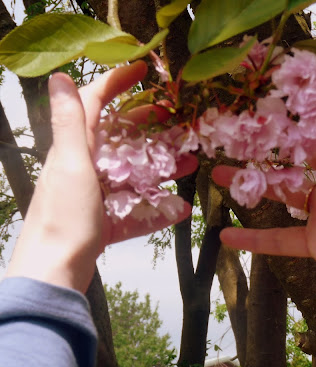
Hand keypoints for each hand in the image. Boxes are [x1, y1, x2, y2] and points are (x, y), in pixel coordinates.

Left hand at [6, 62, 196, 292]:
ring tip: (191, 166)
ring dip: (162, 170)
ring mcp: (94, 198)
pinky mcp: (103, 224)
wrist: (54, 276)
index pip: (94, 104)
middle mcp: (83, 169)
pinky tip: (180, 210)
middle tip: (179, 125)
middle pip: (121, 141)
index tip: (143, 69)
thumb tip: (59, 75)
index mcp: (74, 150)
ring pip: (134, 176)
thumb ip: (71, 123)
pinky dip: (156, 210)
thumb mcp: (71, 165)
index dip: (117, 83)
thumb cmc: (63, 218)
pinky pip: (134, 211)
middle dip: (151, 131)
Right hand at [212, 82, 315, 318]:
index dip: (290, 120)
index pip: (315, 135)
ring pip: (280, 197)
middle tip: (228, 142)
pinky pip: (280, 238)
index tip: (260, 105)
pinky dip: (255, 239)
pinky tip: (226, 237)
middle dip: (260, 155)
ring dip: (250, 189)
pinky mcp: (314, 242)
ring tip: (215, 176)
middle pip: (290, 164)